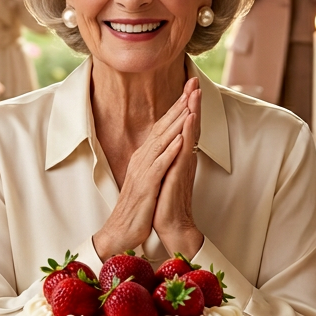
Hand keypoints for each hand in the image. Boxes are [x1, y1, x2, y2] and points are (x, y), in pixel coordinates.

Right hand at [92, 80, 195, 259]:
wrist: (122, 231)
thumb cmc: (138, 207)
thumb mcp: (149, 178)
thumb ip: (157, 161)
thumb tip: (167, 146)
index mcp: (145, 157)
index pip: (163, 126)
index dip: (177, 107)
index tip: (191, 89)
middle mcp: (142, 159)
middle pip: (163, 126)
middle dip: (180, 104)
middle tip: (193, 84)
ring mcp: (143, 171)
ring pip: (162, 141)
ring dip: (177, 121)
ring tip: (191, 103)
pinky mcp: (146, 186)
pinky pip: (159, 165)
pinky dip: (170, 150)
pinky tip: (181, 139)